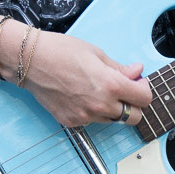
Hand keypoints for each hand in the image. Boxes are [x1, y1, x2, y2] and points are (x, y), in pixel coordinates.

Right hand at [19, 28, 154, 129]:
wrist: (30, 61)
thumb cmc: (61, 51)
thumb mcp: (97, 54)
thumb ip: (120, 68)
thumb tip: (138, 71)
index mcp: (111, 85)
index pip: (144, 99)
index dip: (143, 89)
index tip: (137, 82)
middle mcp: (100, 105)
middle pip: (133, 117)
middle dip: (133, 105)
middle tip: (124, 91)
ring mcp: (85, 116)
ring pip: (112, 120)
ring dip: (114, 109)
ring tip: (99, 91)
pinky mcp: (71, 122)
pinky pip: (92, 121)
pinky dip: (94, 112)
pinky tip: (83, 96)